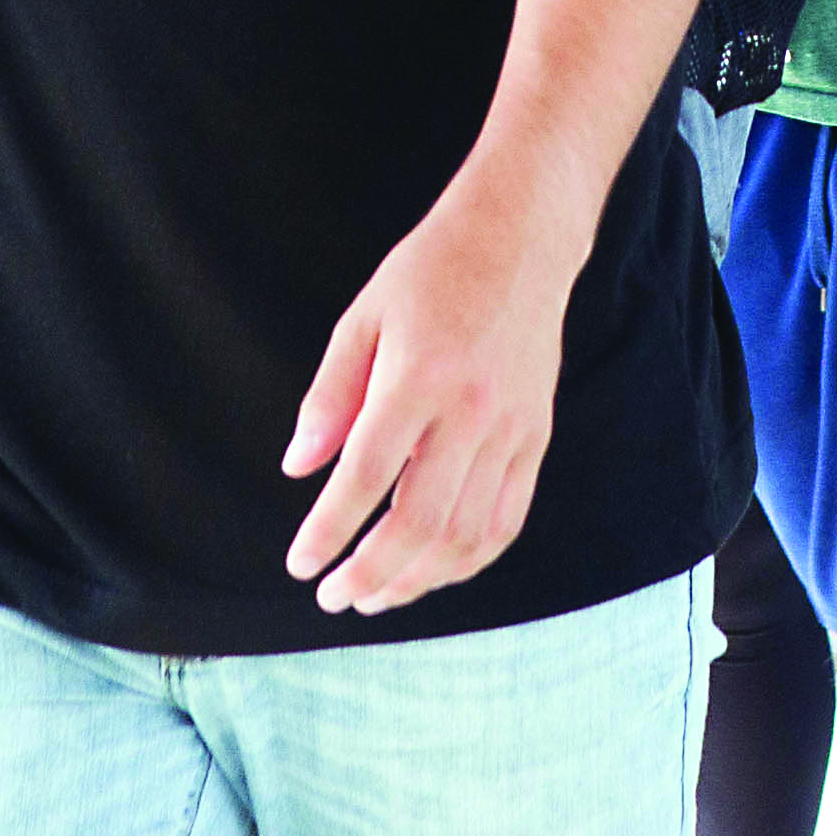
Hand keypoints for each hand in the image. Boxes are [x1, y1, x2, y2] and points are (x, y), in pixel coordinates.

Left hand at [281, 192, 571, 618]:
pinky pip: (507, 519)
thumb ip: (330, 397)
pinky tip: (436, 571)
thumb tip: (300, 468)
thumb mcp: (363, 317)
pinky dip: (471, 559)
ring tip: (377, 595)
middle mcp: (469, 411)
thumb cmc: (431, 273)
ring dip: (418, 579)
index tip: (301, 564)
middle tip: (334, 596)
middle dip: (370, 573)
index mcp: (417, 377)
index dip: (330, 530)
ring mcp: (511, 428)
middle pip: (419, 521)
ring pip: (466, 533)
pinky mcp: (536, 437)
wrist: (521, 239)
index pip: (366, 476)